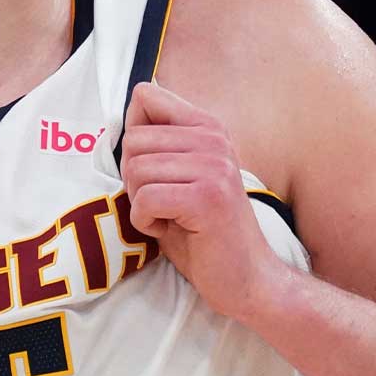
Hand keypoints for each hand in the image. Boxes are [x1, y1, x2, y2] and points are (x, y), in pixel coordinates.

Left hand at [121, 81, 285, 319]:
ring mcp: (214, 167)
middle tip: (163, 202)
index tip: (156, 169)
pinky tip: (171, 229)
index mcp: (208, 127)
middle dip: (134, 178)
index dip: (135, 137)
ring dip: (141, 203)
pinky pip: (145, 199)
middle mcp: (214, 139)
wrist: (247, 278)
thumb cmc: (203, 231)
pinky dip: (146, 222)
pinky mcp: (207, 198)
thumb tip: (128, 109)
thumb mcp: (179, 175)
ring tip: (171, 216)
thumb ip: (158, 143)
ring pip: (136, 171)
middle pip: (133, 140)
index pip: (145, 97)